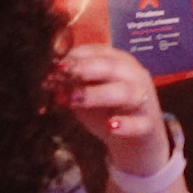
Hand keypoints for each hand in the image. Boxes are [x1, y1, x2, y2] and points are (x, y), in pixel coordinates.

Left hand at [58, 43, 172, 178]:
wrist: (138, 141)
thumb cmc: (109, 110)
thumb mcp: (88, 94)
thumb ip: (70, 85)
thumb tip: (45, 77)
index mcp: (118, 62)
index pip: (96, 52)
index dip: (73, 57)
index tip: (50, 64)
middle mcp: (133, 76)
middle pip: (110, 67)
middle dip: (84, 68)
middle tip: (59, 73)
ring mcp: (143, 100)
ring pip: (125, 92)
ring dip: (97, 94)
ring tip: (74, 99)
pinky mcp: (147, 125)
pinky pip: (138, 124)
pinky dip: (125, 124)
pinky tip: (111, 126)